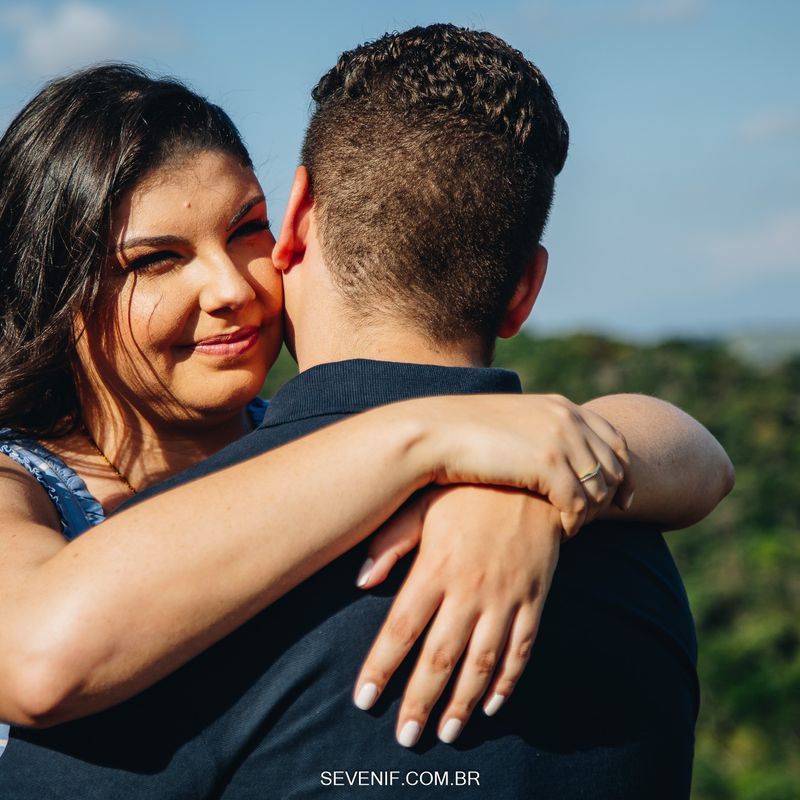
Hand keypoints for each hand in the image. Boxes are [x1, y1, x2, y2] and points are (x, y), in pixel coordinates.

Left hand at [352, 485, 561, 746]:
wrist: (534, 479)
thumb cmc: (468, 490)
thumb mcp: (422, 504)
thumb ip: (390, 542)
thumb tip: (359, 580)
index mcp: (436, 566)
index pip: (402, 628)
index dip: (382, 667)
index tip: (365, 700)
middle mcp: (470, 589)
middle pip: (440, 657)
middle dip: (420, 701)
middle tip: (406, 736)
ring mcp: (506, 598)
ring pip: (482, 662)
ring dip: (463, 702)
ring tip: (447, 732)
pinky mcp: (534, 599)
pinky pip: (522, 649)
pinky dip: (508, 681)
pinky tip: (492, 705)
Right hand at [418, 393, 633, 536]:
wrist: (434, 435)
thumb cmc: (464, 435)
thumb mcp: (512, 424)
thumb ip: (538, 432)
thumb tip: (551, 451)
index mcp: (561, 407)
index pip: (614, 440)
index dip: (623, 472)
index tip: (621, 499)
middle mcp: (568, 419)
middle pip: (612, 466)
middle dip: (609, 497)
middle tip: (596, 522)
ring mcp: (560, 440)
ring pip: (599, 488)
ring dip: (590, 513)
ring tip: (572, 528)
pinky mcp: (548, 465)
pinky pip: (579, 504)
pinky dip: (575, 523)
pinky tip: (563, 533)